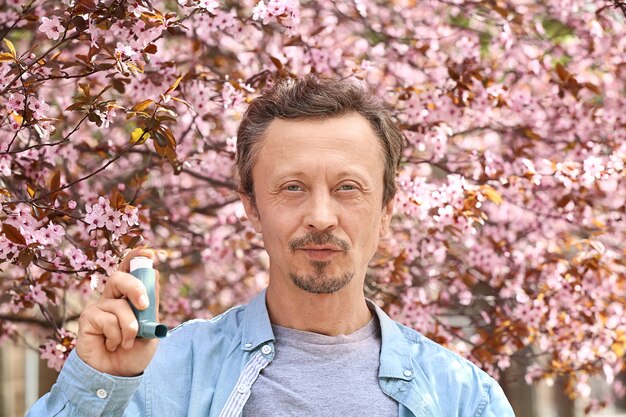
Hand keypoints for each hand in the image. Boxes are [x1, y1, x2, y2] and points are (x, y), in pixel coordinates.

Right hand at [76, 248, 160, 376]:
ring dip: (130, 328)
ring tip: (128, 343)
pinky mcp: (88, 318)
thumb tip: (155, 277)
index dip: (136, 257)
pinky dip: (116, 336)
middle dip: (134, 287)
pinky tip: (112, 345)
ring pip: (119, 305)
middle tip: (144, 306)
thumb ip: (152, 305)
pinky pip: (107, 320)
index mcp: (130, 297)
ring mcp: (99, 307)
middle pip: (119, 277)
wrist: (119, 375)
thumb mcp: (151, 328)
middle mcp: (113, 298)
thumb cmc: (135, 352)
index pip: (130, 271)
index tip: (149, 253)